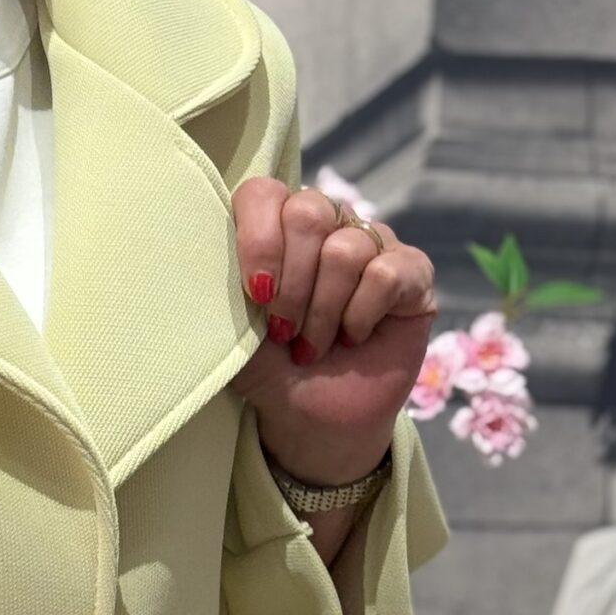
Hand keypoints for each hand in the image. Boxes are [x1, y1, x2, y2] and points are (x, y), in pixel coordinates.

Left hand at [226, 178, 435, 485]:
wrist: (314, 420)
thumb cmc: (271, 370)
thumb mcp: (233, 333)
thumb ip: (222, 289)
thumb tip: (203, 256)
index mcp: (276, 226)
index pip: (263, 194)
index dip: (257, 239)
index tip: (255, 294)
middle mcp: (326, 224)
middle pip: (308, 212)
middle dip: (292, 283)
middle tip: (284, 331)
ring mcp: (371, 243)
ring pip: (345, 249)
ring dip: (323, 310)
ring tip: (312, 345)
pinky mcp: (412, 272)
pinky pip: (385, 273)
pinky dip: (360, 313)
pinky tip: (353, 337)